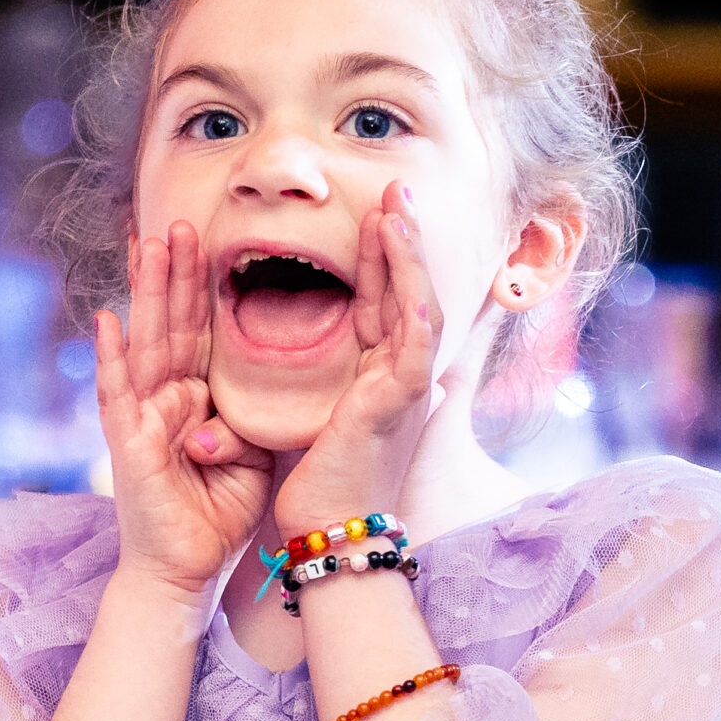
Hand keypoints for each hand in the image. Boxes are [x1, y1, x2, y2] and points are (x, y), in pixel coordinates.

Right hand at [96, 221, 272, 597]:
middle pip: (173, 323)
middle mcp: (166, 397)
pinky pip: (118, 393)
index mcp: (199, 397)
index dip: (205, 287)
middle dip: (177, 273)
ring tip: (148, 244)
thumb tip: (275, 381)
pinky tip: (106, 320)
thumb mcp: (253, 455)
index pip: (203, 331)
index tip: (212, 241)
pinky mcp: (127, 442)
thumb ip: (255, 415)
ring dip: (146, 293)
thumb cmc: (217, 516)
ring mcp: (142, 416)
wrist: (185, 570)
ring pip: (146, 342)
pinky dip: (111, 357)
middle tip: (184, 221)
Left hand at [274, 182, 440, 538]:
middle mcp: (399, 376)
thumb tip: (304, 354)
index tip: (375, 211)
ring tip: (399, 210)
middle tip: (396, 189)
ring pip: (416, 305)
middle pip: (405, 290)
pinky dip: (414, 304)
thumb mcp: (315, 417)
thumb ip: (320, 383)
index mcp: (377, 375)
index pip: (383, 299)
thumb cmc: (317, 484)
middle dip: (402, 238)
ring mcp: (404, 388)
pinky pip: (415, 344)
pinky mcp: (396, 404)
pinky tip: (407, 269)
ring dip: (409, 256)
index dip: (381, 254)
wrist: (328, 532)